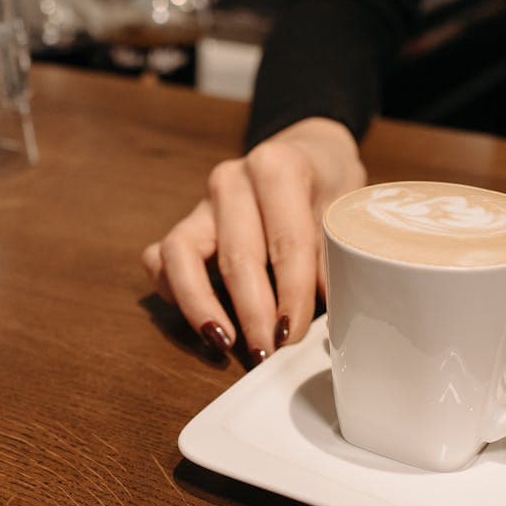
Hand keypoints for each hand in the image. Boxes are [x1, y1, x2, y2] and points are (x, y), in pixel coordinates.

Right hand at [142, 118, 365, 363]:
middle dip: (251, 312)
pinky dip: (172, 291)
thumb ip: (335, 257)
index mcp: (277, 168)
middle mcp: (232, 181)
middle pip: (236, 255)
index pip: (286, 241)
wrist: (308, 153)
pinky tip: (202, 318)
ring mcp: (203, 202)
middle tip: (265, 352)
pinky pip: (160, 258)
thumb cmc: (328, 185)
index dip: (290, 294)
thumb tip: (337, 315)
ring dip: (200, 304)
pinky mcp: (186, 223)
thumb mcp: (345, 210)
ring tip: (222, 342)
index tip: (293, 334)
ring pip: (180, 254)